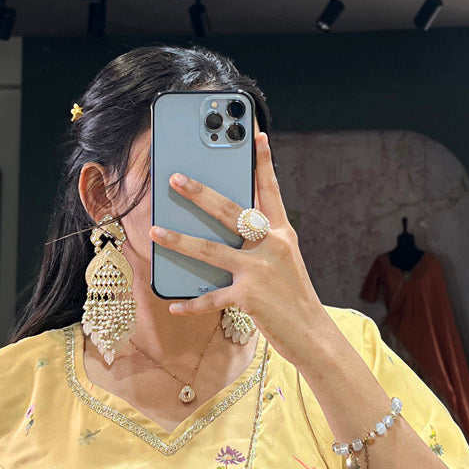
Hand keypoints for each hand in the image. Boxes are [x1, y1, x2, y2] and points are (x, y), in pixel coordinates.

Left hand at [150, 131, 328, 367]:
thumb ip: (263, 243)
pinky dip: (191, 304)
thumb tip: (229, 231)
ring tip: (156, 231)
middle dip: (200, 194)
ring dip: (180, 240)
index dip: (263, 162)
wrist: (312, 333)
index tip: (256, 134)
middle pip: (231, 212)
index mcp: (282, 234)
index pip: (270, 192)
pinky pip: (212, 298)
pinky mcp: (249, 297)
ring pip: (211, 250)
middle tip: (176, 179)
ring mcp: (259, 271)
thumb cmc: (294, 297)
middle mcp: (272, 246)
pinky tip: (173, 305)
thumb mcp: (285, 262)